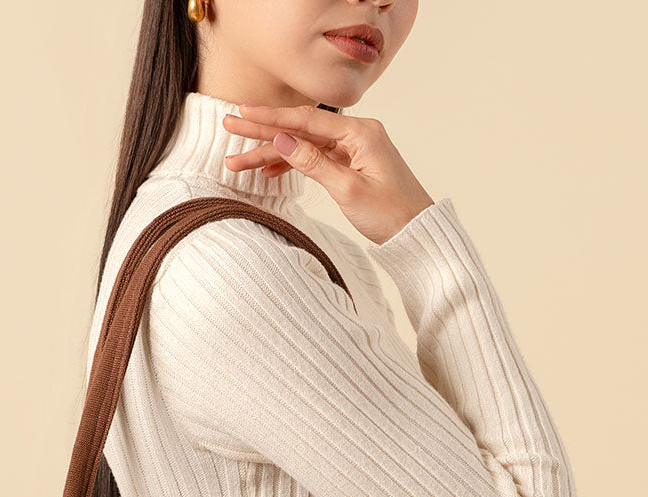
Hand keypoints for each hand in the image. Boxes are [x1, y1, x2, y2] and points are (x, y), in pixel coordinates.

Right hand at [222, 104, 433, 245]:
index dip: (271, 118)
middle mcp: (356, 134)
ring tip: (238, 160)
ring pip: (304, 146)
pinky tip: (269, 169)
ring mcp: (353, 149)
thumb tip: (284, 140)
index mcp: (360, 133)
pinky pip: (315, 158)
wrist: (417, 233)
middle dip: (263, 130)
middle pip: (301, 129)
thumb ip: (314, 163)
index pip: (306, 121)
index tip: (243, 113)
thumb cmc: (392, 214)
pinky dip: (292, 163)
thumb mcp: (348, 190)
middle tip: (230, 126)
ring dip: (271, 153)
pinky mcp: (350, 164)